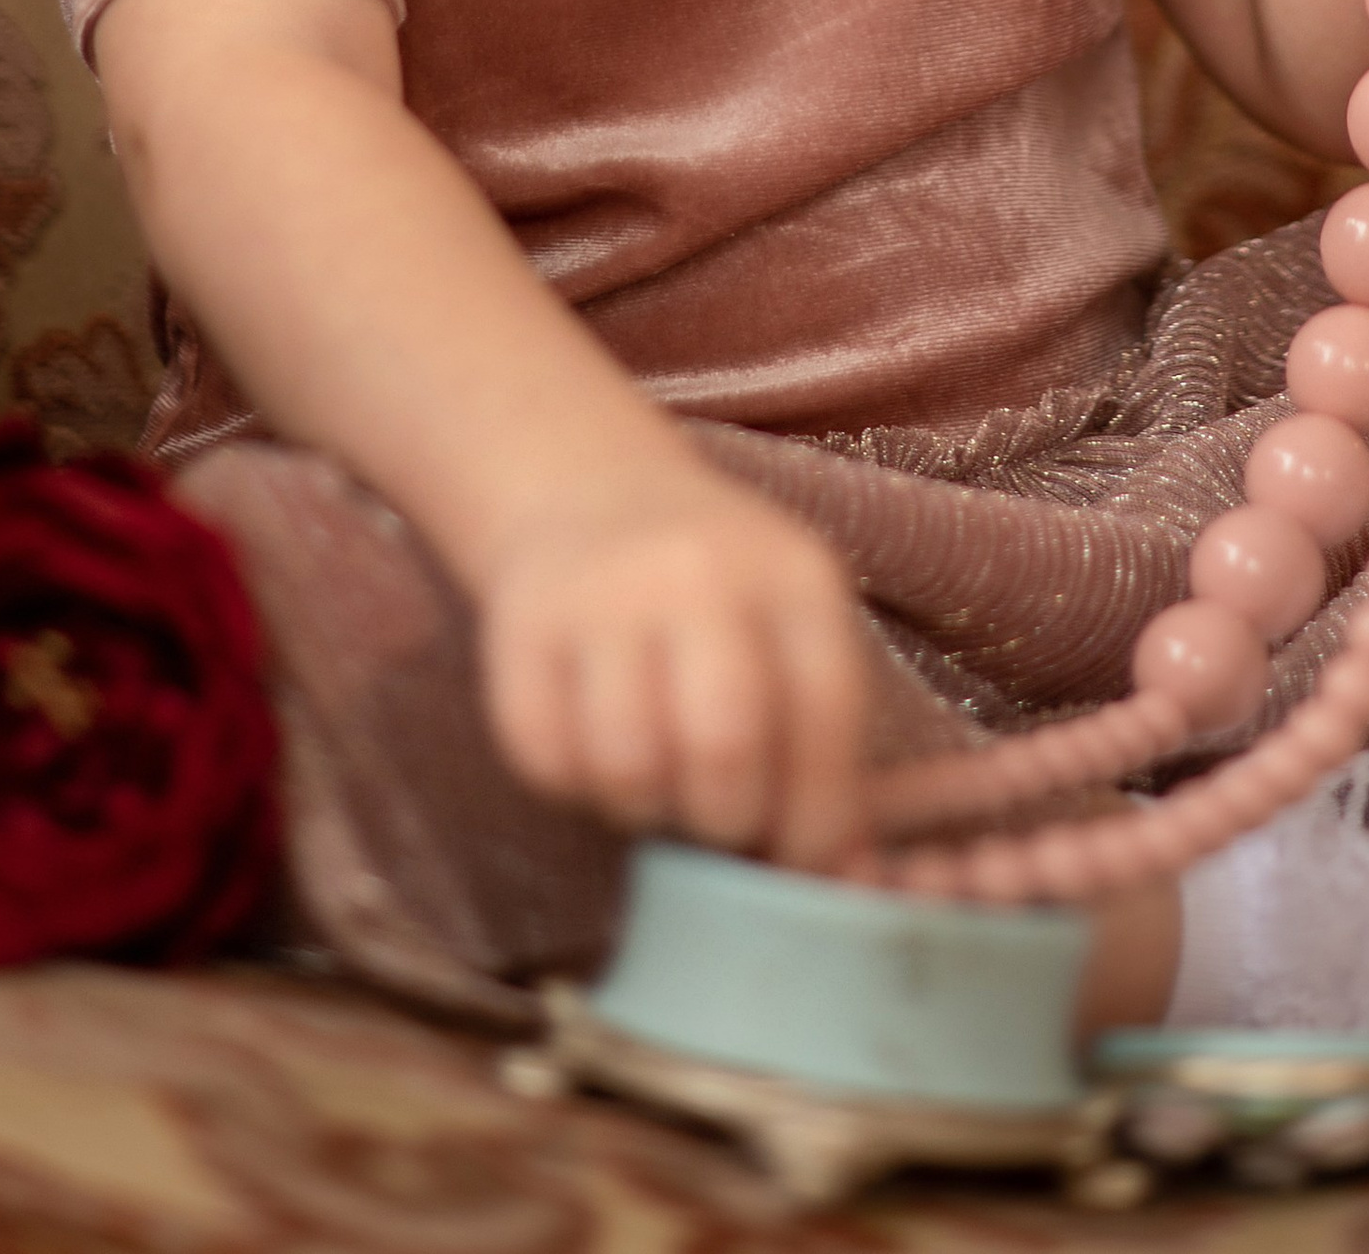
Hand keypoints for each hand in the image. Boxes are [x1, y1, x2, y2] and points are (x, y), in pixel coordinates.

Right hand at [478, 453, 868, 870]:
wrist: (594, 493)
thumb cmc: (717, 598)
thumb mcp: (791, 631)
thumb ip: (823, 747)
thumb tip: (846, 875)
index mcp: (794, 576)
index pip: (825, 716)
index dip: (817, 816)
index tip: (794, 857)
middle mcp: (701, 571)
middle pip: (725, 747)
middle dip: (727, 821)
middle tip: (716, 821)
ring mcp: (606, 591)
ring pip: (628, 765)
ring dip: (645, 808)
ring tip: (657, 783)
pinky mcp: (523, 621)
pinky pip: (546, 758)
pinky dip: (573, 786)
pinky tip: (595, 752)